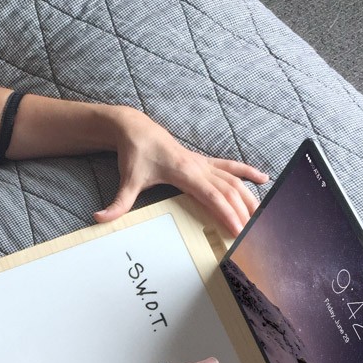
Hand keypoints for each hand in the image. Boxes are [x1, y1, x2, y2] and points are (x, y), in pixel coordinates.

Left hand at [94, 107, 268, 235]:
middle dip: (243, 212)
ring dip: (249, 197)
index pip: (211, 195)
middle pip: (228, 190)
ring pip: (233, 180)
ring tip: (262, 216)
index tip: (237, 230)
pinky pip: (230, 167)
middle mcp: (198, 167)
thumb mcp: (126, 180)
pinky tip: (263, 179)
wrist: (134, 128)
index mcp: (184, 172)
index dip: (226, 212)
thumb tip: (99, 219)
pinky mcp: (202, 161)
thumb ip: (117, 203)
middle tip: (255, 233)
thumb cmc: (133, 153)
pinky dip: (247, 173)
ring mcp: (202, 163)